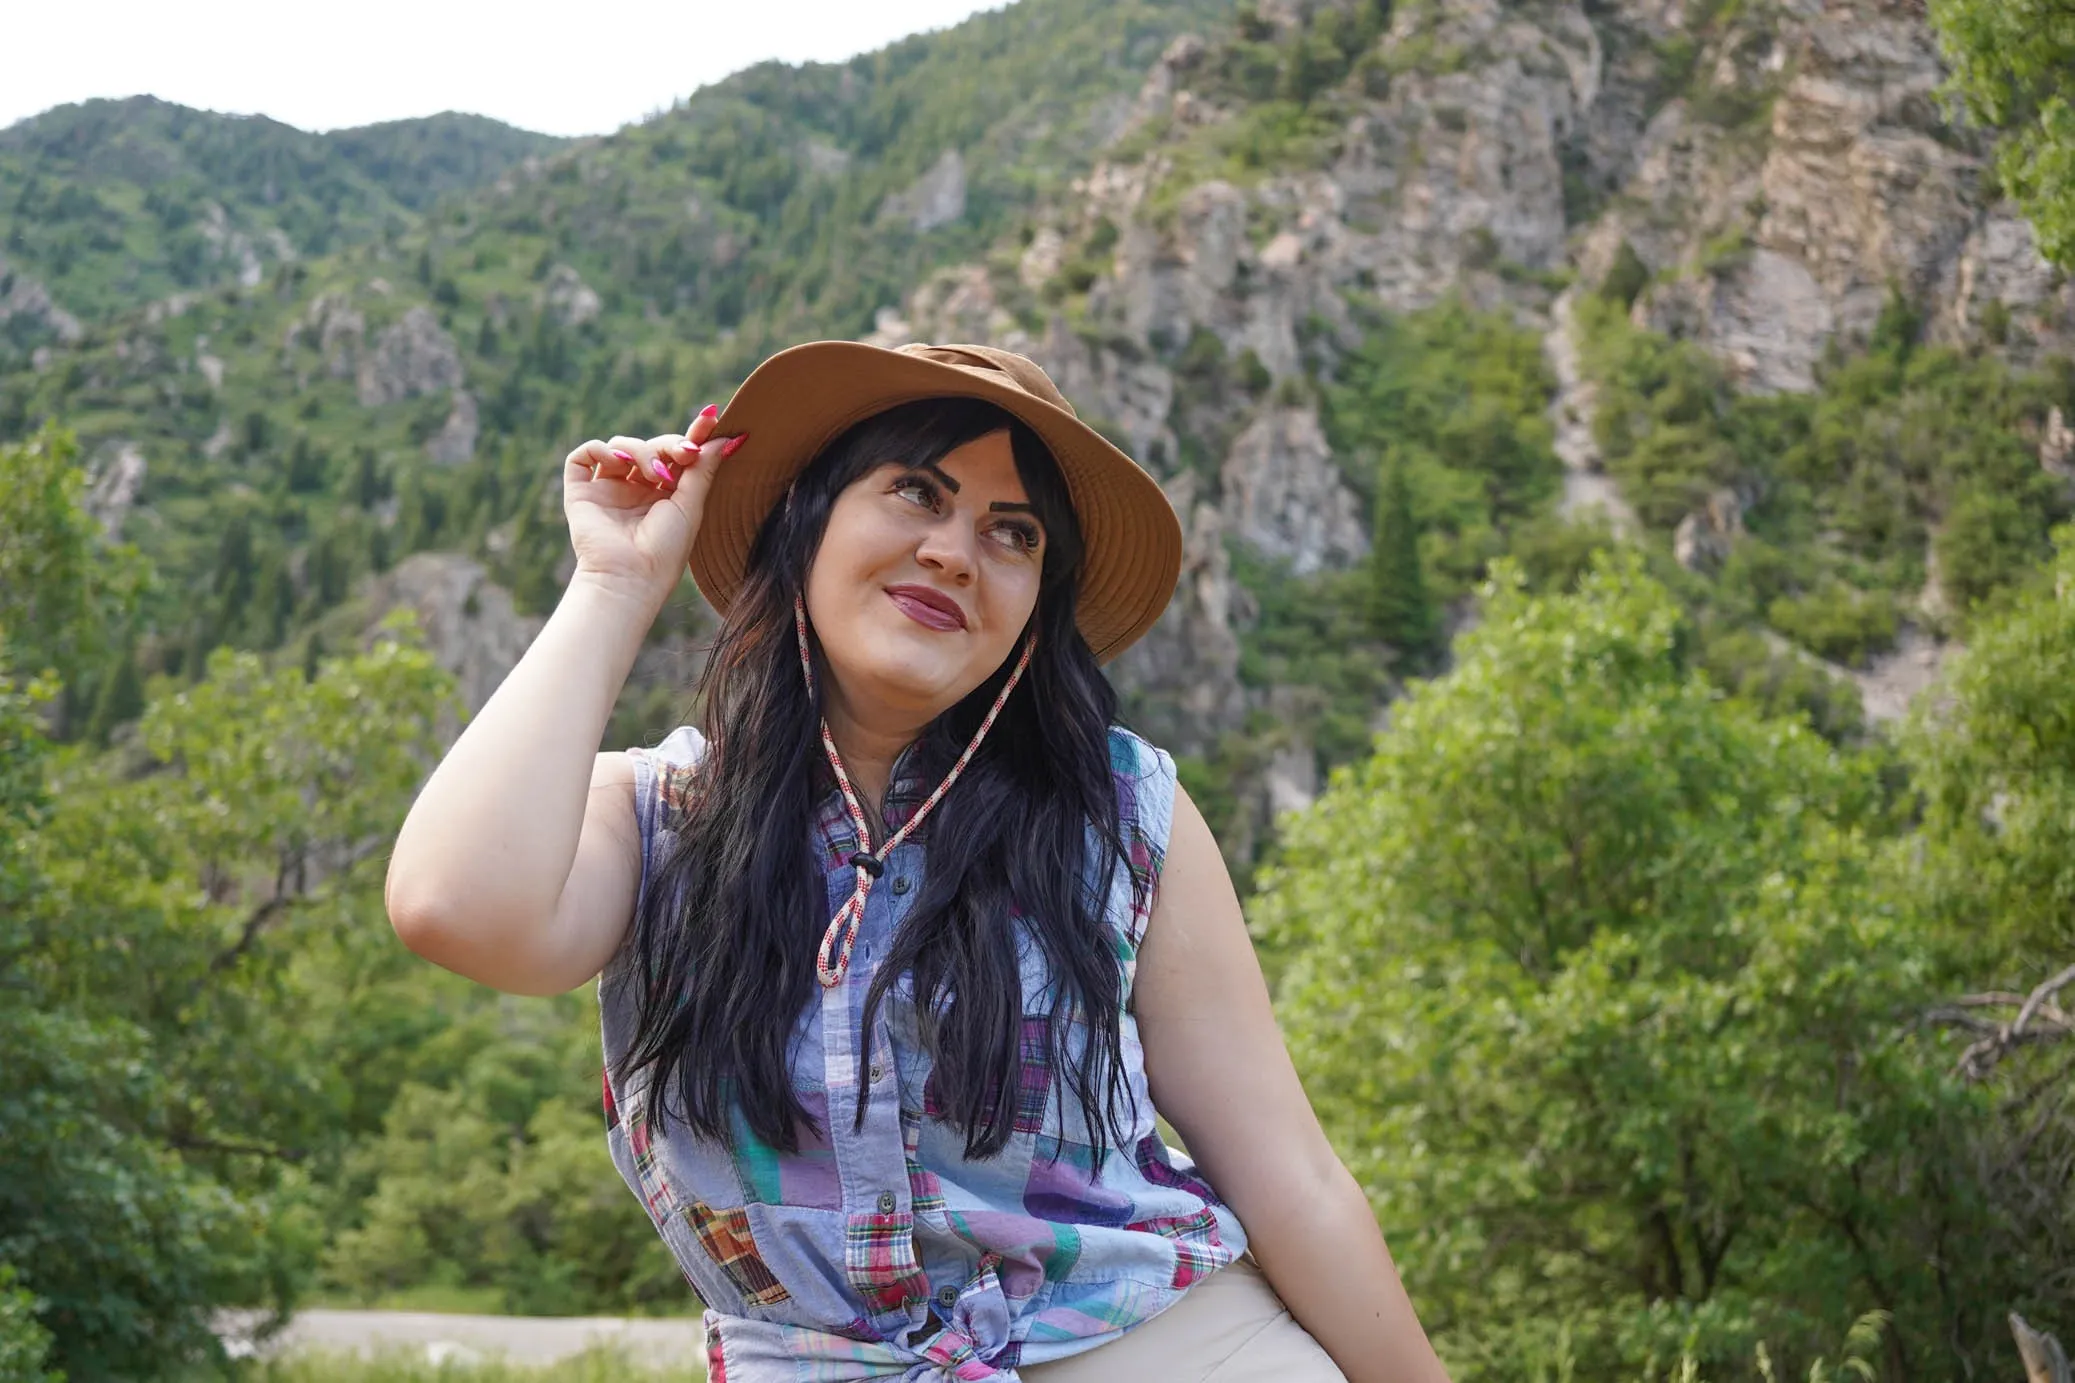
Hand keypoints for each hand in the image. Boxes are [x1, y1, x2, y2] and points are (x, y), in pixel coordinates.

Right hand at [561, 406, 744, 606]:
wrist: (629, 577)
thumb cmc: (665, 550)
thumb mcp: (691, 506)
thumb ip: (703, 469)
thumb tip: (725, 438)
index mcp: (665, 496)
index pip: (676, 456)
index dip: (692, 435)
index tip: (710, 418)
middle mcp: (636, 490)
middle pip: (651, 446)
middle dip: (669, 444)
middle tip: (685, 453)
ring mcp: (608, 490)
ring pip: (621, 446)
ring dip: (641, 450)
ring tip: (654, 474)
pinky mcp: (581, 492)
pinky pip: (585, 455)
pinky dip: (601, 450)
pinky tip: (620, 464)